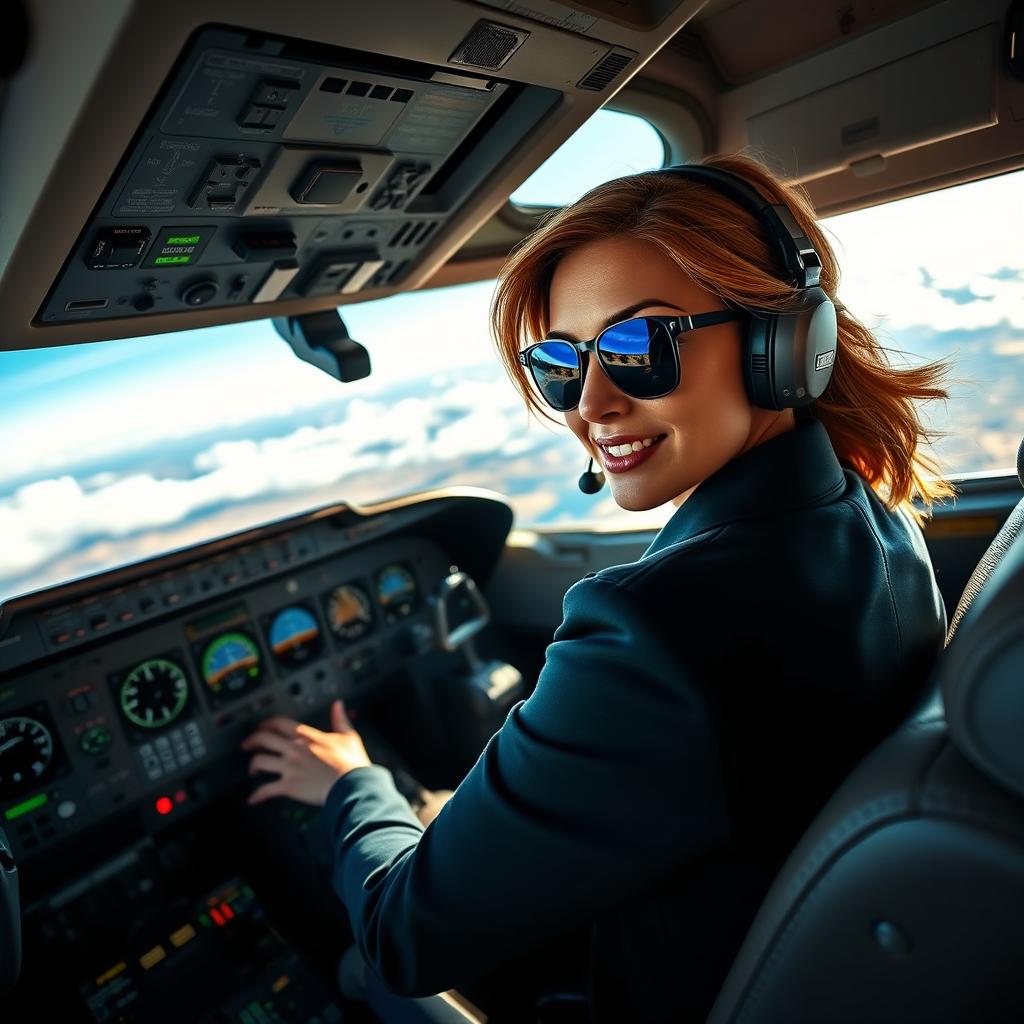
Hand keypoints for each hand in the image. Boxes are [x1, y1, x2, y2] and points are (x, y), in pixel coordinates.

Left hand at [240, 700, 372, 806]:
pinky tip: (253, 799)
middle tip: (247, 745)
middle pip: (263, 739)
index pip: (279, 723)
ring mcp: (290, 767)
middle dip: (252, 741)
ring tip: (253, 770)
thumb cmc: (351, 762)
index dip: (266, 723)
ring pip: (260, 761)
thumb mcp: (348, 735)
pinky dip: (257, 795)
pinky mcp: (289, 786)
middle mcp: (294, 748)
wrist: (352, 784)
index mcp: (306, 736)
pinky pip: (266, 790)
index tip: (261, 727)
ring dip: (253, 765)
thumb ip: (339, 719)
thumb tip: (338, 704)